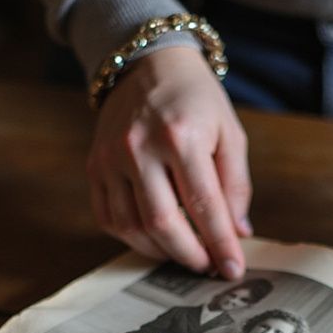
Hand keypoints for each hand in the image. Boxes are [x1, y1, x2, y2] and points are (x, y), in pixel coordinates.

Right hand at [87, 47, 252, 277]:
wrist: (146, 62)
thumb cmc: (194, 99)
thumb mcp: (229, 133)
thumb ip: (236, 185)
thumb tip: (238, 233)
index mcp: (180, 136)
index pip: (204, 206)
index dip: (220, 244)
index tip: (232, 270)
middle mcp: (139, 148)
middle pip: (163, 224)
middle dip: (190, 255)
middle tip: (208, 267)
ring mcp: (110, 158)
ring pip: (132, 228)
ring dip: (162, 252)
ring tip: (185, 254)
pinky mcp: (94, 167)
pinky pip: (109, 219)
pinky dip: (133, 239)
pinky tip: (155, 239)